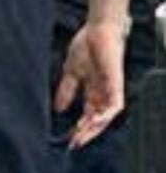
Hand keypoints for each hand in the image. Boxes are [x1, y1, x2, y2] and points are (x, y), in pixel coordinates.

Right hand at [54, 20, 127, 147]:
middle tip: (74, 142)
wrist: (98, 30)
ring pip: (106, 116)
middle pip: (97, 120)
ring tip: (81, 133)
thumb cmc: (87, 46)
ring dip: (95, 126)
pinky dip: (106, 114)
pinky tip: (95, 119)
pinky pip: (115, 105)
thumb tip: (57, 108)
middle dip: (86, 132)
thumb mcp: (71, 72)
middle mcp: (103, 94)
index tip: (68, 138)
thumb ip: (66, 91)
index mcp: (92, 91)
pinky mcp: (116, 84)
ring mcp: (111, 90)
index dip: (79, 128)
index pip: (88, 115)